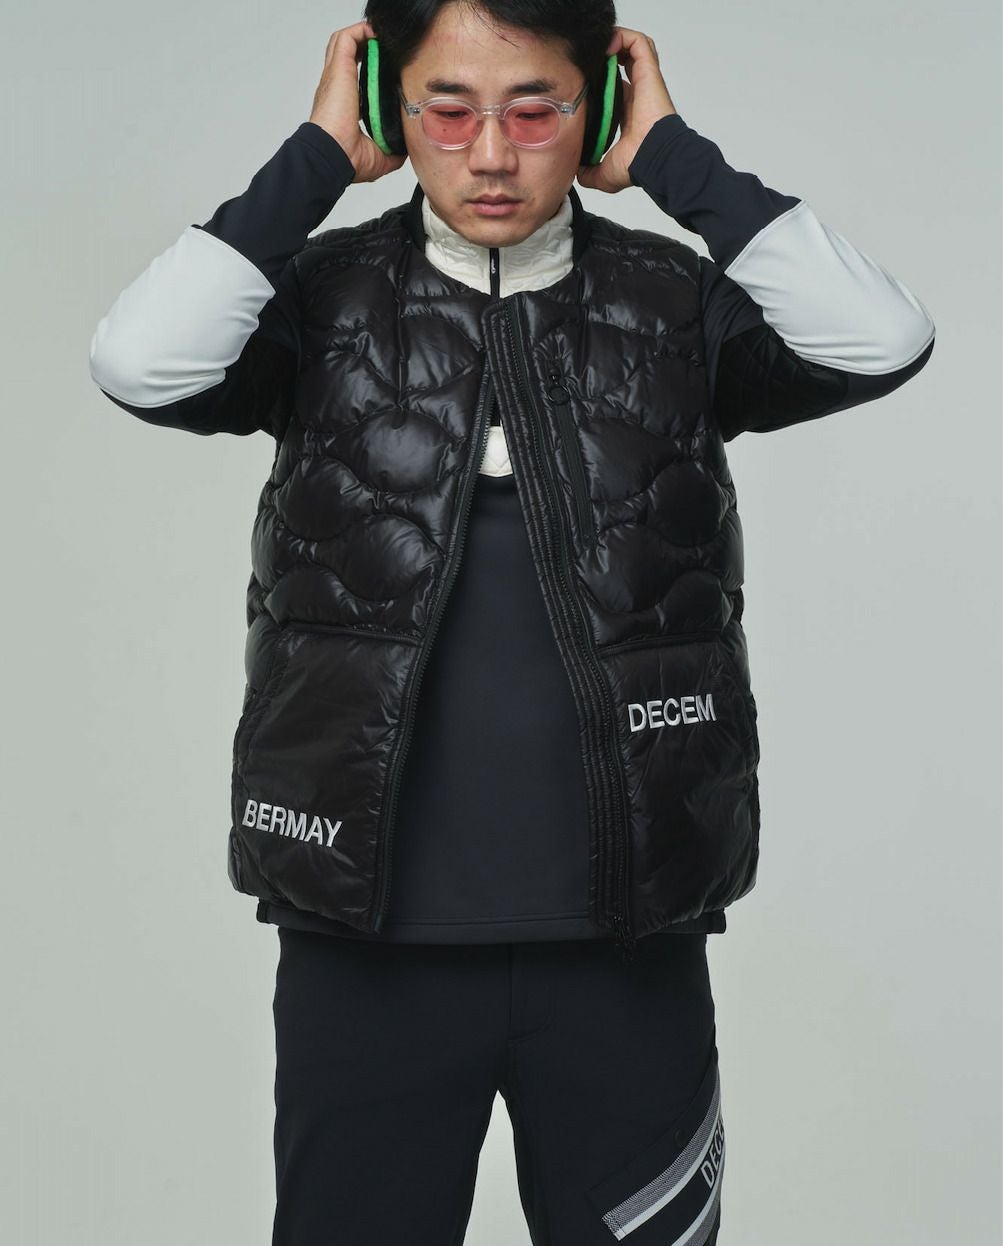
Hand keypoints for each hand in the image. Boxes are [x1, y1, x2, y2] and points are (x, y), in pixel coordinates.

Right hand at [308, 20, 408, 183]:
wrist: (333, 156)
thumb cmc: (347, 159)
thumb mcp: (380, 157)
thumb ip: (393, 149)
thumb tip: (406, 147)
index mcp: (345, 107)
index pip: (353, 81)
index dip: (368, 71)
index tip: (385, 70)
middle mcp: (338, 89)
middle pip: (346, 56)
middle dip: (365, 47)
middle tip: (383, 48)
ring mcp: (336, 77)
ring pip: (344, 43)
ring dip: (361, 35)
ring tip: (380, 36)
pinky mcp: (338, 69)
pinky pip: (346, 38)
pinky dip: (360, 30)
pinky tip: (374, 32)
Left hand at [576, 26, 676, 193]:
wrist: (653, 158)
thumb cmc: (637, 165)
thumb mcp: (604, 174)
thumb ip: (589, 172)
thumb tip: (576, 173)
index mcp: (629, 113)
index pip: (615, 89)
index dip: (599, 81)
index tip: (581, 82)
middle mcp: (637, 95)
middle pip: (622, 65)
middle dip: (603, 58)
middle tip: (585, 61)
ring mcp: (644, 81)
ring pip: (632, 49)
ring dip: (615, 41)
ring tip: (597, 48)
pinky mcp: (649, 72)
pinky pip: (638, 43)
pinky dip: (623, 37)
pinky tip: (607, 45)